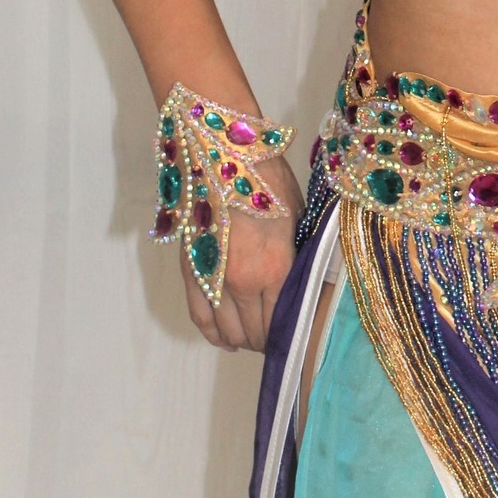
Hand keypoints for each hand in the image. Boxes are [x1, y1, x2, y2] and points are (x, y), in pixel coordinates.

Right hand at [181, 157, 303, 351]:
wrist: (223, 156)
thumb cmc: (269, 181)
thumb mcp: (297, 219)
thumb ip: (297, 257)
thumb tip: (306, 282)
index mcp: (276, 268)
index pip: (283, 321)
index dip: (289, 334)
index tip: (296, 335)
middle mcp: (244, 282)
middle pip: (255, 331)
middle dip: (267, 340)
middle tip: (277, 337)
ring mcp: (214, 280)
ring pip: (227, 331)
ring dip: (242, 340)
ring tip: (254, 338)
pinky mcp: (192, 273)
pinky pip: (200, 317)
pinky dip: (213, 334)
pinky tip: (226, 341)